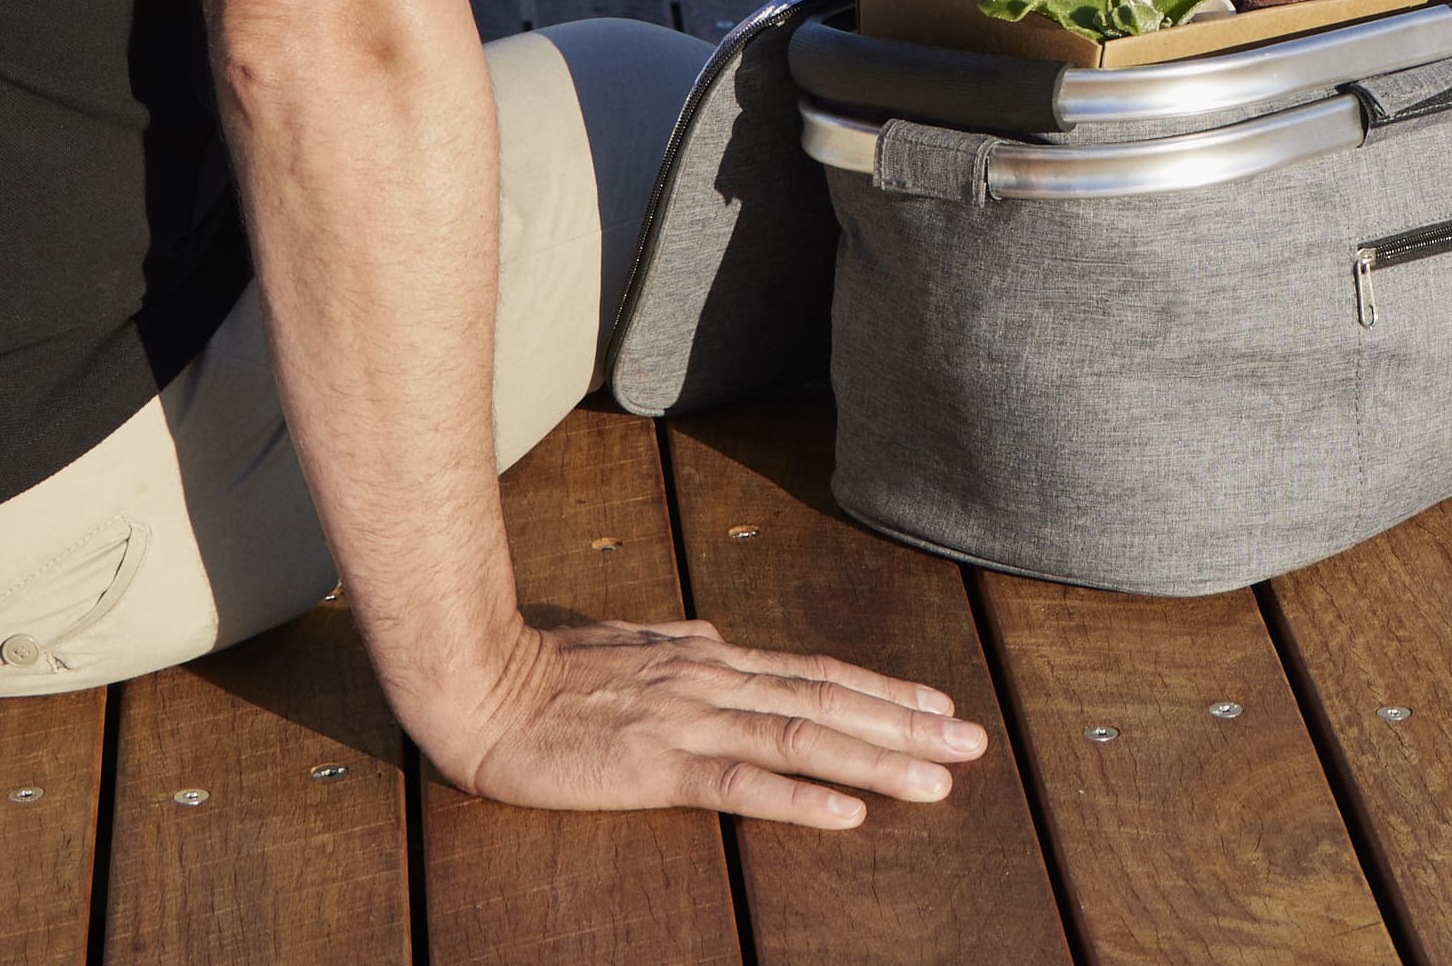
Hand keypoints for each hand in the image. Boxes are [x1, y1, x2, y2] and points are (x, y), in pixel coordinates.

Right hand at [407, 613, 983, 829]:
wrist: (479, 683)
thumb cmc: (548, 673)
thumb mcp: (631, 647)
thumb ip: (681, 648)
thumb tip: (718, 639)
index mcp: (710, 658)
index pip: (815, 675)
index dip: (882, 691)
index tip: (938, 705)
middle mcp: (713, 681)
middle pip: (828, 704)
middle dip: (907, 725)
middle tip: (972, 743)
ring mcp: (688, 720)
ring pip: (802, 739)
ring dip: (876, 759)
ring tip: (937, 779)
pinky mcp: (656, 765)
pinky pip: (740, 784)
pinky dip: (799, 797)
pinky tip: (846, 813)